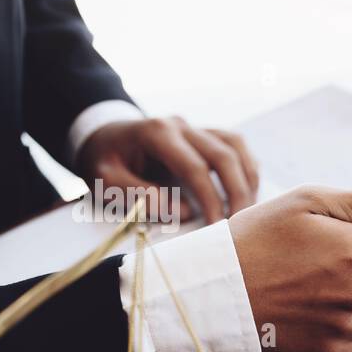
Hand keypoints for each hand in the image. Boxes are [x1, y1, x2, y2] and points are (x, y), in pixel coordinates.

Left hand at [78, 116, 259, 223]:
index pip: (195, 166)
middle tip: (240, 225)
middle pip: (224, 155)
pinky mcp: (204, 134)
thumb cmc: (104, 160)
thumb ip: (138, 194)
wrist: (103, 136)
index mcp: (156, 132)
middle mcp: (181, 125)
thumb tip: (183, 212)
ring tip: (248, 211)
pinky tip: (248, 191)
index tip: (217, 227)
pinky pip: (235, 145)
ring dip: (247, 179)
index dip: (210, 198)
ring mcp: (195, 127)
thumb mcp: (103, 178)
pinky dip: (247, 167)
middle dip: (237, 193)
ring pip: (236, 146)